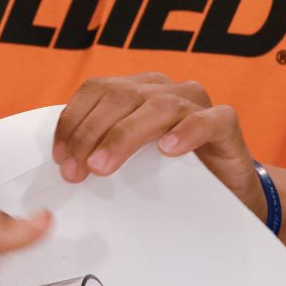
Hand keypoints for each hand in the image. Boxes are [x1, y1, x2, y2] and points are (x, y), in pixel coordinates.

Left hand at [53, 72, 266, 218]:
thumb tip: (62, 165)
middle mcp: (164, 89)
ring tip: (103, 166)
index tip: (60, 156)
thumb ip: (98, 152)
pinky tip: (167, 149)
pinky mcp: (224, 123)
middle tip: (76, 170)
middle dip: (90, 133)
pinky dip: (186, 131)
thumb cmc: (168, 176)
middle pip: (120, 97)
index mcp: (136, 90)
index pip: (96, 90)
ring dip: (124, 136)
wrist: (224, 196)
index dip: (73, 120)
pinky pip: (207, 120)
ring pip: (157, 106)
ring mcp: (196, 103)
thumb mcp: (126, 162)